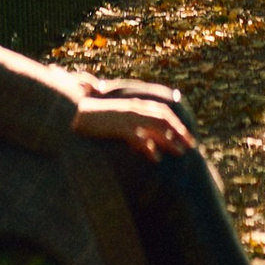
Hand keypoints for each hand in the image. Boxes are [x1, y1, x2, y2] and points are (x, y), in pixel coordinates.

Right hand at [71, 91, 189, 158]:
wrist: (73, 113)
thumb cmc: (94, 119)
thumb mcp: (116, 120)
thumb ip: (131, 126)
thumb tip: (146, 141)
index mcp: (134, 105)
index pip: (163, 112)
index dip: (177, 125)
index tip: (188, 138)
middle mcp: (134, 108)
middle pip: (164, 118)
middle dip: (179, 132)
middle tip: (191, 147)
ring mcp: (126, 116)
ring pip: (155, 126)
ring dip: (170, 139)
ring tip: (181, 153)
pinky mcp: (117, 126)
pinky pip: (137, 136)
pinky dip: (148, 146)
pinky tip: (156, 158)